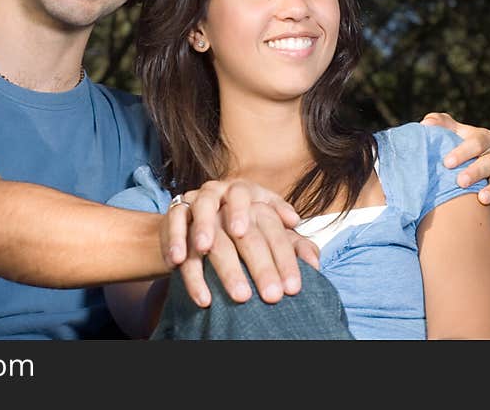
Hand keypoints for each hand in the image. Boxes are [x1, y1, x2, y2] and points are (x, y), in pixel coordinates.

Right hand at [159, 179, 318, 306]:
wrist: (194, 224)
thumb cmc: (236, 233)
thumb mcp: (265, 236)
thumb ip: (292, 247)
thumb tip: (315, 262)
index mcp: (255, 198)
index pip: (275, 227)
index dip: (283, 257)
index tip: (291, 287)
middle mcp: (228, 194)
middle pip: (244, 224)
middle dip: (250, 261)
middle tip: (253, 295)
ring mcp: (201, 199)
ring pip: (205, 212)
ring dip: (205, 232)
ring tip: (207, 254)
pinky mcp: (176, 209)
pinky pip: (174, 220)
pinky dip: (175, 239)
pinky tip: (178, 261)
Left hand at [420, 112, 489, 223]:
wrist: (463, 160)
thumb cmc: (452, 142)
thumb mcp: (447, 129)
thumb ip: (439, 123)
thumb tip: (427, 124)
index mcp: (483, 138)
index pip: (476, 142)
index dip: (463, 152)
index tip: (447, 162)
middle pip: (489, 163)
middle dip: (475, 172)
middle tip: (460, 181)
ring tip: (482, 199)